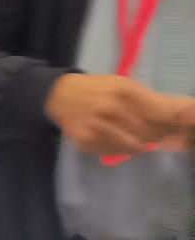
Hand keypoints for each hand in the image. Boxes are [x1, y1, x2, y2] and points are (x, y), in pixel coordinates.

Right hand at [46, 74, 194, 156]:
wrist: (59, 95)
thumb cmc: (99, 90)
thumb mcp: (127, 87)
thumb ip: (157, 101)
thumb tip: (190, 113)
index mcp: (126, 91)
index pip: (166, 114)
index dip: (182, 123)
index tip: (188, 126)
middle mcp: (113, 109)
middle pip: (153, 133)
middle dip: (158, 134)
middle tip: (153, 131)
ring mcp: (98, 127)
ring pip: (137, 147)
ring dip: (140, 143)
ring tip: (129, 133)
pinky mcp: (86, 141)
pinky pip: (116, 152)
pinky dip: (120, 148)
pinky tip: (113, 137)